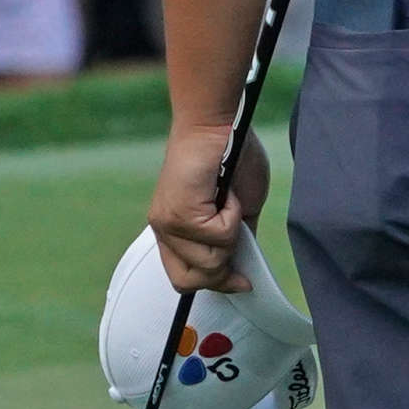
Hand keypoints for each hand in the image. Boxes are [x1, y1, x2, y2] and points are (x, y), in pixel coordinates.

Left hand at [148, 124, 269, 293]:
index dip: (215, 284)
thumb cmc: (230, 157)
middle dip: (225, 266)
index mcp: (173, 231)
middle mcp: (163, 230)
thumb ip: (235, 239)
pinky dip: (233, 215)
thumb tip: (244, 267)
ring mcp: (167, 224)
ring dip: (232, 232)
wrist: (220, 124)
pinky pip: (219, 236)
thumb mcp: (239, 210)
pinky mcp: (178, 215)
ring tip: (228, 200)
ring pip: (211, 261)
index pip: (183, 279)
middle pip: (192, 280)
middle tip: (238, 233)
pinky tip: (226, 192)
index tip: (242, 282)